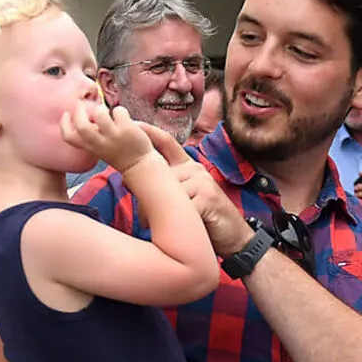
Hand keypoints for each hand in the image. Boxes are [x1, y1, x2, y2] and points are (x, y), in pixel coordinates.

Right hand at [60, 102, 152, 171]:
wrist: (139, 164)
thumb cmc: (117, 151)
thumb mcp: (98, 147)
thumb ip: (90, 135)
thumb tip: (83, 114)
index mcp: (90, 147)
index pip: (69, 137)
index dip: (64, 123)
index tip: (66, 114)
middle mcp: (100, 142)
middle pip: (82, 125)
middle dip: (80, 111)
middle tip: (84, 105)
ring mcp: (114, 136)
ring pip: (100, 114)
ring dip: (100, 108)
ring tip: (105, 110)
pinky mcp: (127, 130)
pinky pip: (119, 111)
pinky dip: (119, 109)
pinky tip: (122, 116)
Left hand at [141, 123, 252, 254]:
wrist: (234, 237)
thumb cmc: (204, 219)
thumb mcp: (182, 199)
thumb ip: (162, 188)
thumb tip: (127, 181)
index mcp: (188, 167)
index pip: (168, 143)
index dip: (150, 131)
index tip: (134, 124)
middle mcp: (196, 169)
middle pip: (160, 175)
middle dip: (147, 197)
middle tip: (144, 218)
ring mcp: (203, 181)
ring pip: (168, 192)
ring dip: (158, 213)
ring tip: (158, 227)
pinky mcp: (207, 197)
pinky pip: (180, 207)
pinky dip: (174, 221)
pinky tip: (178, 230)